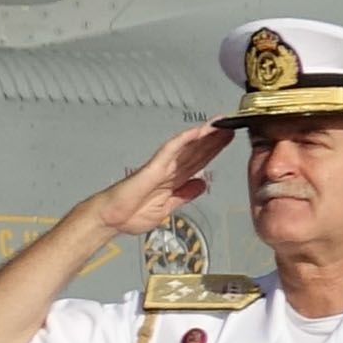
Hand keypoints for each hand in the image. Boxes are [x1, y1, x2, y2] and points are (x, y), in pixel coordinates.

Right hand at [87, 123, 233, 240]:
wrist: (111, 219)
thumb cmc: (132, 215)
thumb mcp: (167, 209)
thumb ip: (184, 195)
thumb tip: (201, 184)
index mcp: (174, 181)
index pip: (198, 162)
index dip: (213, 151)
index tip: (228, 140)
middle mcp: (170, 170)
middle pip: (196, 151)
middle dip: (214, 139)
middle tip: (231, 125)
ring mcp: (162, 167)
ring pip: (187, 146)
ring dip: (204, 135)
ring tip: (221, 124)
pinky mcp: (153, 167)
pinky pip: (170, 150)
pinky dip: (184, 140)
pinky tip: (198, 131)